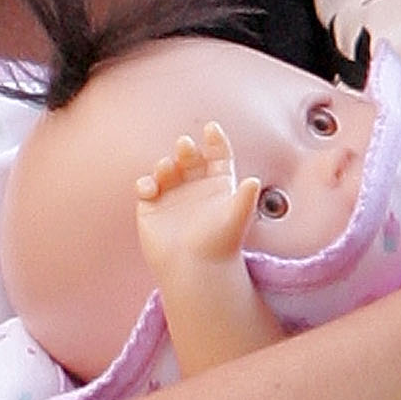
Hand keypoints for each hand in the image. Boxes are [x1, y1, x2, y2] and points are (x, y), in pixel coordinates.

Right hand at [136, 125, 262, 270]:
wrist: (196, 271)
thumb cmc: (220, 244)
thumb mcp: (236, 218)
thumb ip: (245, 198)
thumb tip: (254, 181)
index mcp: (219, 183)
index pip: (218, 155)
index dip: (215, 140)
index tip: (211, 128)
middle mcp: (196, 185)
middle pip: (190, 157)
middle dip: (186, 148)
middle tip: (185, 145)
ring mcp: (173, 194)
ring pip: (166, 167)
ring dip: (165, 164)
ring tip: (168, 169)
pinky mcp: (152, 206)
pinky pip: (146, 185)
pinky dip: (146, 183)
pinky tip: (150, 190)